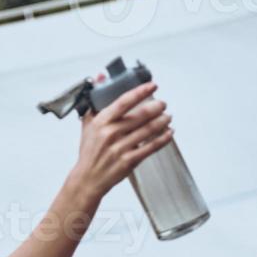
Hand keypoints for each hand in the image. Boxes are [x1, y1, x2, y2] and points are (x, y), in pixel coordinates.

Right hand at [70, 81, 174, 201]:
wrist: (88, 179)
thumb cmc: (89, 152)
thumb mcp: (87, 125)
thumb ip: (95, 102)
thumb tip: (100, 77)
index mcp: (101, 122)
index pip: (124, 101)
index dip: (141, 91)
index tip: (153, 86)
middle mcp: (111, 134)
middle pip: (141, 115)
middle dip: (157, 107)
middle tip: (162, 104)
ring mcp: (121, 148)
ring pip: (148, 130)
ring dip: (162, 121)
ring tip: (167, 117)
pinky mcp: (129, 161)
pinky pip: (151, 147)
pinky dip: (163, 139)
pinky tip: (169, 133)